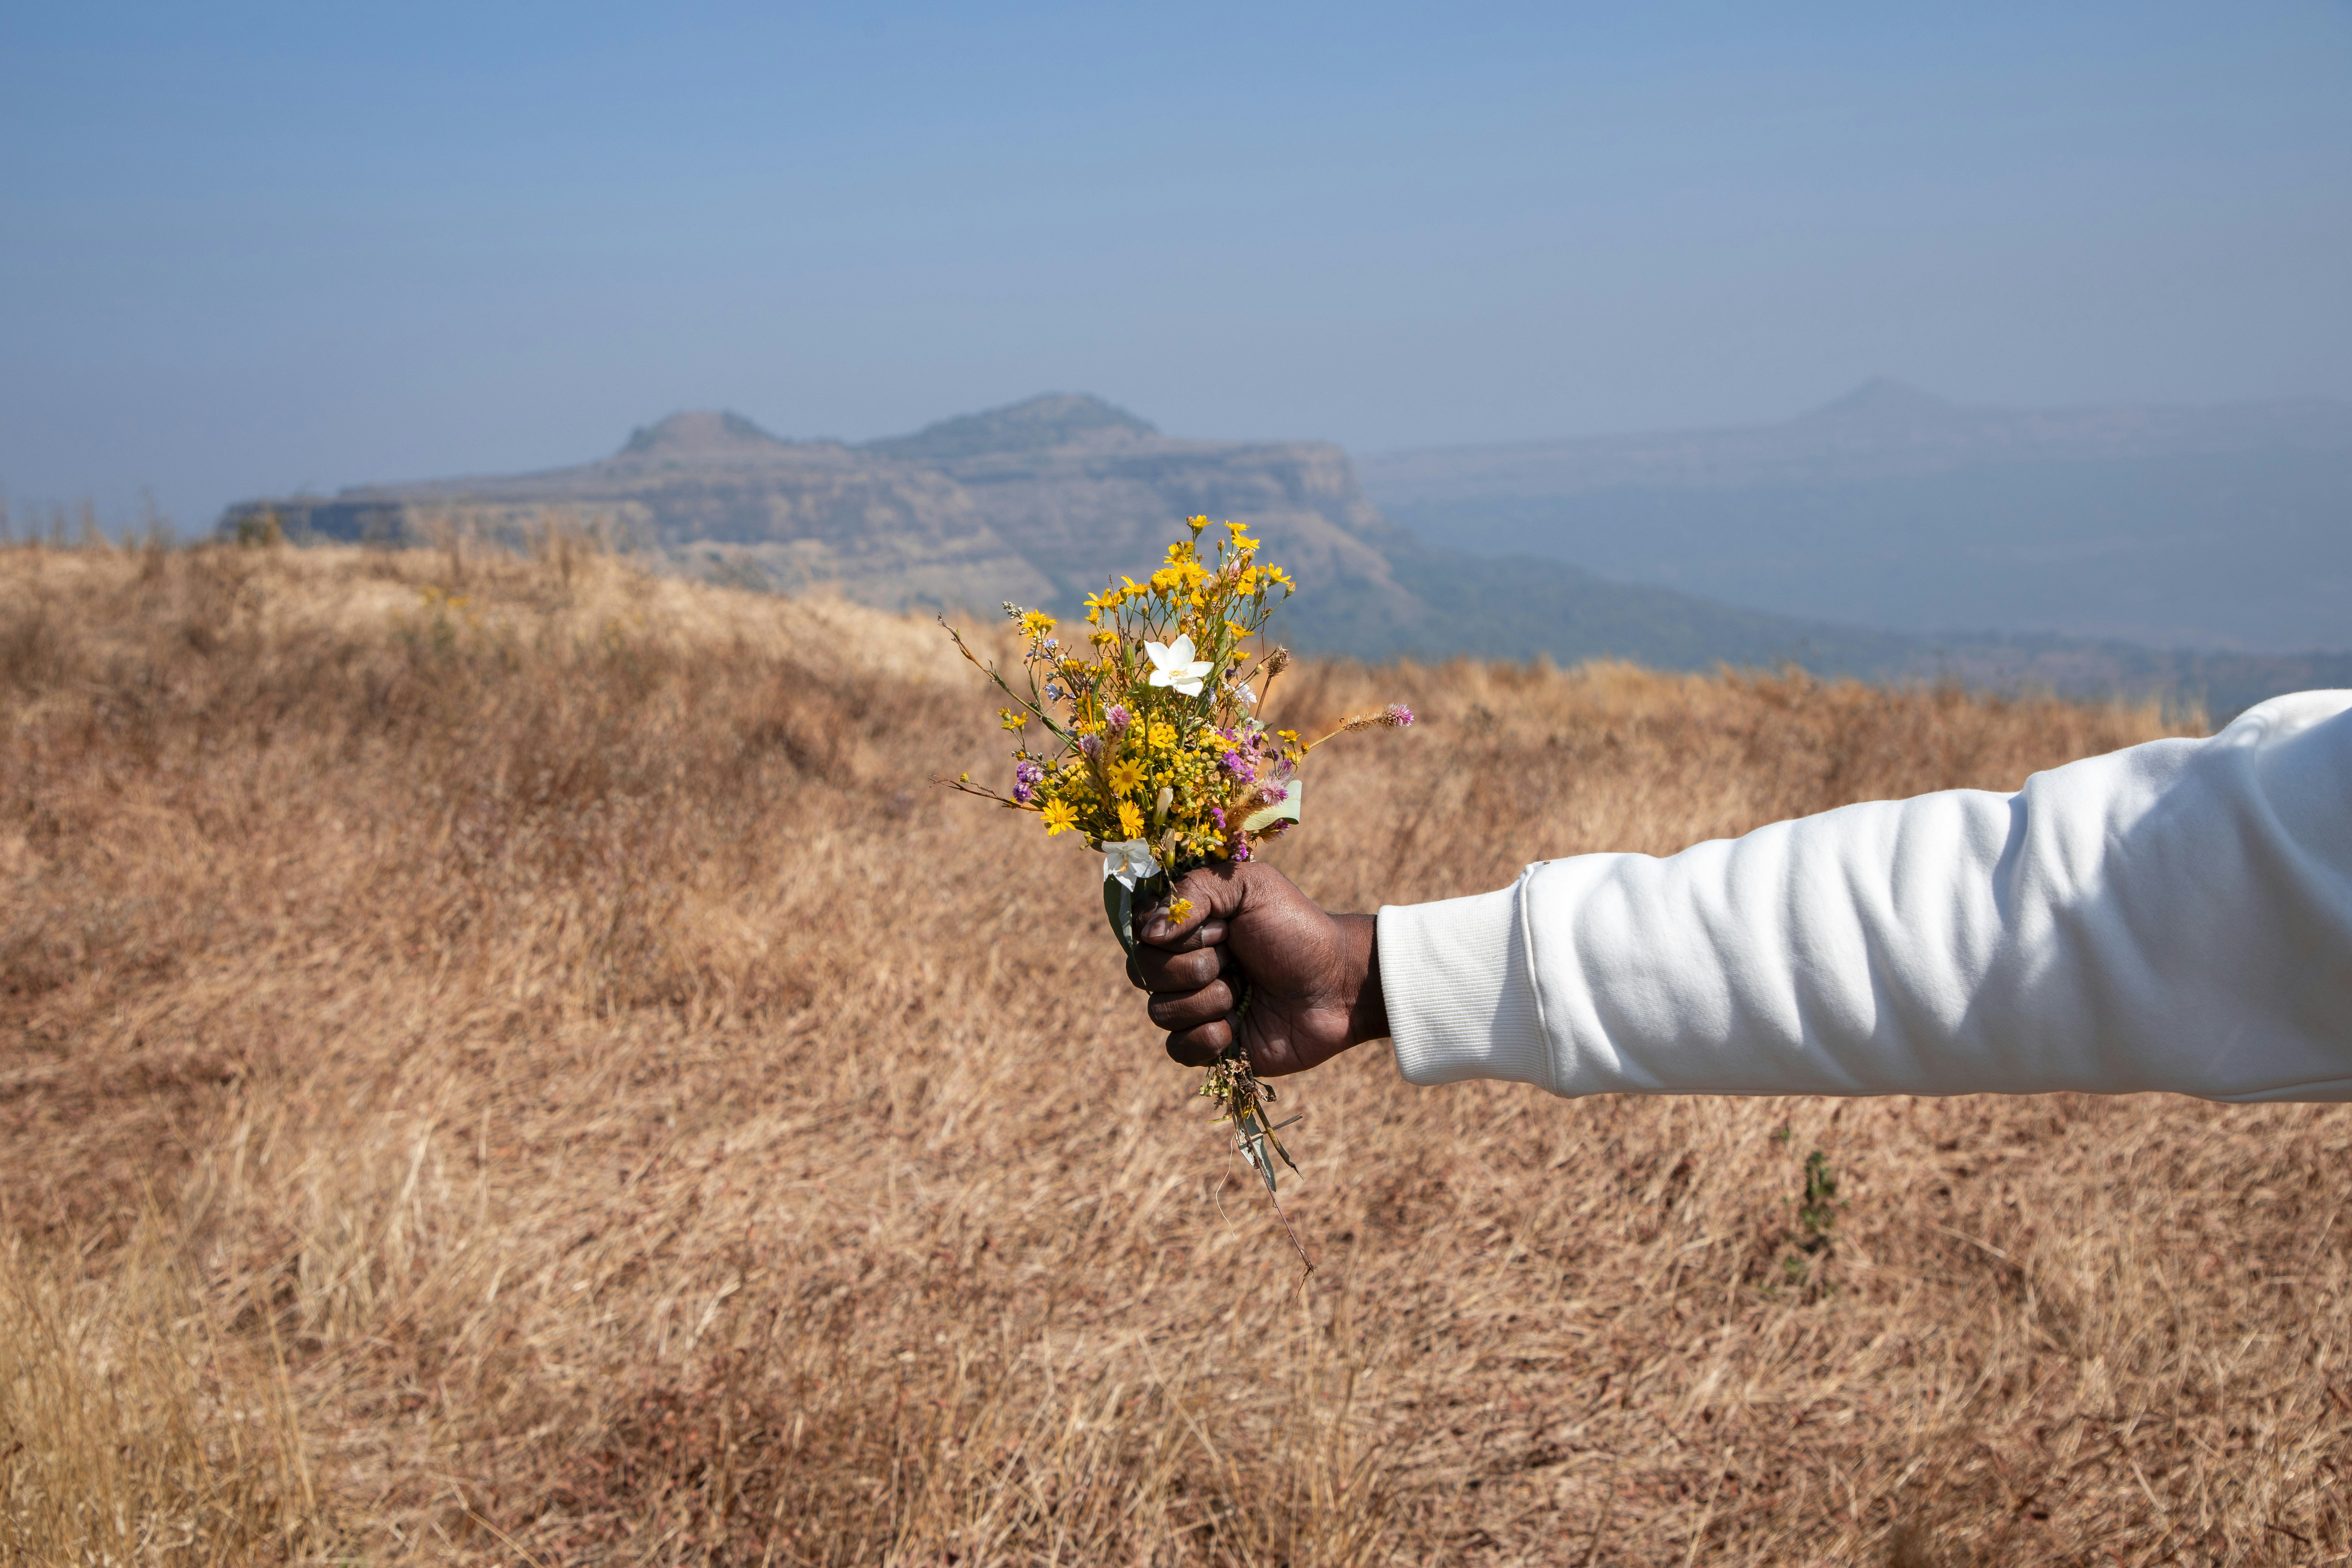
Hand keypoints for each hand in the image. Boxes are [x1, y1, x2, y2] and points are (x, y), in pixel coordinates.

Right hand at [1125, 860, 1387, 1074]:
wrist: (1339, 984)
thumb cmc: (1297, 929)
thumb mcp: (1251, 887)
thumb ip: (1193, 891)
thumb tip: (1148, 933)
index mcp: (1187, 926)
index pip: (1140, 930)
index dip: (1173, 932)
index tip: (1217, 926)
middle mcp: (1182, 965)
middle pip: (1143, 972)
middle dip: (1195, 966)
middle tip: (1237, 960)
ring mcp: (1194, 1007)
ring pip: (1159, 1011)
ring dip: (1208, 1001)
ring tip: (1245, 992)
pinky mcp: (1209, 1045)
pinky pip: (1177, 1049)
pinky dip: (1206, 1039)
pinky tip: (1238, 1028)